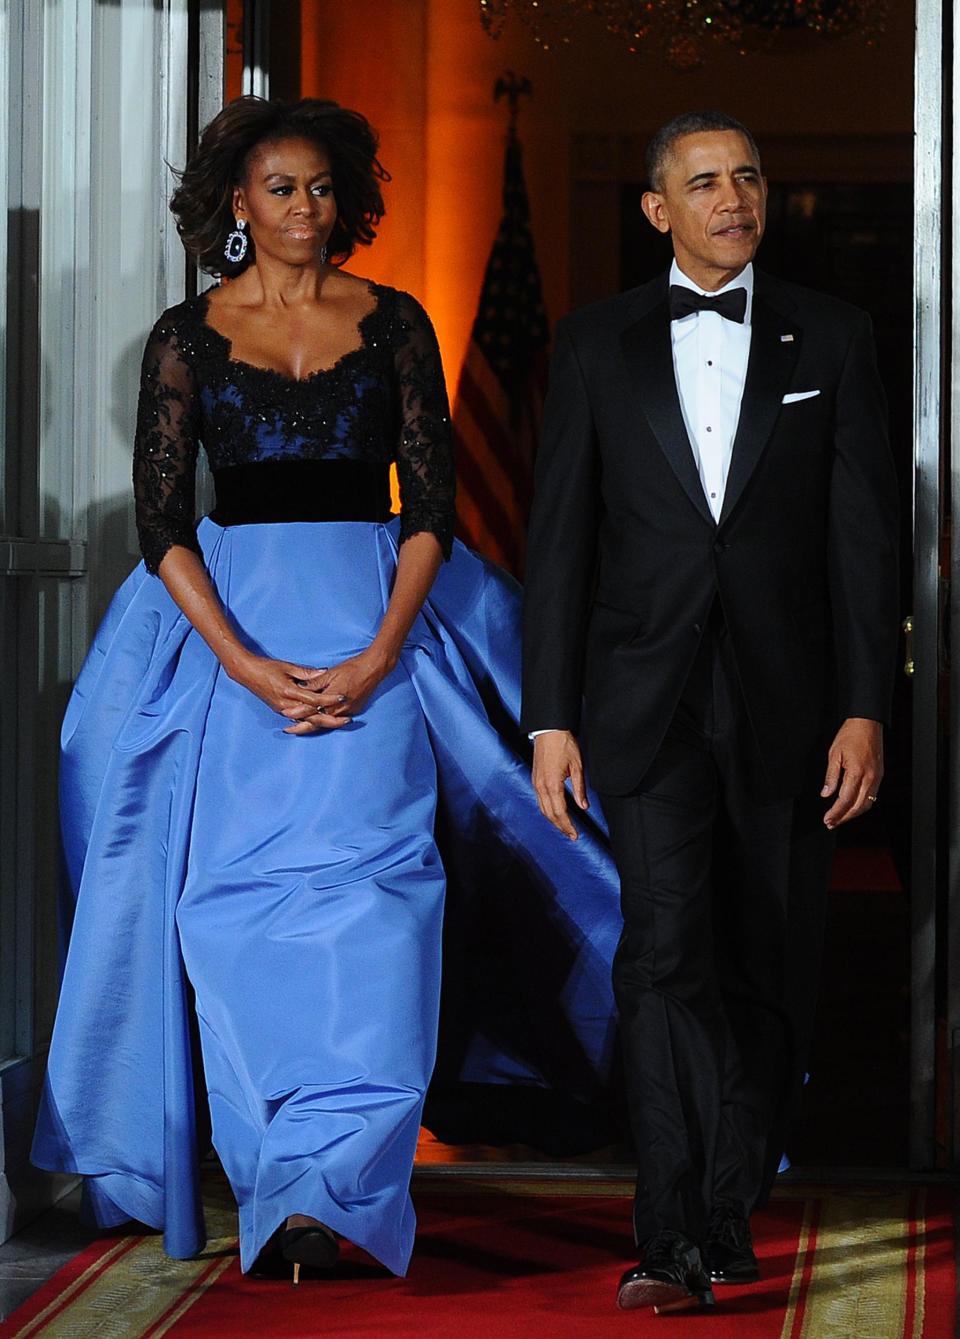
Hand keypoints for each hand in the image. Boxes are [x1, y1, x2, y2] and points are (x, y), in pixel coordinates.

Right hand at [226, 651, 349, 733]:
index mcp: (289, 692)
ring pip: (306, 721)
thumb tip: (323, 672)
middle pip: (313, 717)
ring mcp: (283, 709)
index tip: (343, 696)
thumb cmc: (267, 667)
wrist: (246, 673)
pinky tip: (321, 723)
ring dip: (323, 722)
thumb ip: (306, 673)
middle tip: (347, 719)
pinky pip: (298, 719)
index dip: (330, 699)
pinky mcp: (280, 710)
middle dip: (331, 720)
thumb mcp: (287, 667)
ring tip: (338, 722)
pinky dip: (310, 721)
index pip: (315, 700)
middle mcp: (287, 705)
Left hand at [284, 648, 393, 735]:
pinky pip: (336, 719)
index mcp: (331, 699)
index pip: (310, 709)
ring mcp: (347, 711)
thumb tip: (300, 688)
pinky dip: (325, 721)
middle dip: (301, 727)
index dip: (296, 712)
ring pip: (326, 722)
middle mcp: (339, 709)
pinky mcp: (353, 710)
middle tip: (288, 730)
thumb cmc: (352, 668)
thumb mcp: (330, 674)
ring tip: (299, 728)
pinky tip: (318, 721)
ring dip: (312, 725)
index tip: (285, 714)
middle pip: (316, 722)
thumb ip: (315, 683)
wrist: (373, 669)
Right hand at [532, 730, 588, 840]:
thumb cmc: (564, 745)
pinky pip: (540, 800)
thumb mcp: (577, 766)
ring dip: (553, 820)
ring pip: (543, 808)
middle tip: (572, 835)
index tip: (575, 835)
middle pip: (550, 814)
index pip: (560, 812)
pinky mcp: (535, 779)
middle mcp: (541, 786)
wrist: (548, 730)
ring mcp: (536, 783)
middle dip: (561, 827)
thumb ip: (580, 788)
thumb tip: (584, 806)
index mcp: (552, 785)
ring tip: (564, 827)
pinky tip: (554, 812)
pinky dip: (547, 810)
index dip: (568, 826)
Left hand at [821, 717, 883, 828]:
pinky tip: (852, 807)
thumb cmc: (850, 735)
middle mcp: (870, 777)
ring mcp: (877, 777)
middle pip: (858, 806)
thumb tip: (826, 794)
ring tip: (840, 818)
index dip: (836, 812)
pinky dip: (861, 805)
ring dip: (853, 814)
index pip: (845, 800)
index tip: (827, 819)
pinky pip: (872, 796)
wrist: (867, 723)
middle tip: (831, 823)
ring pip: (867, 804)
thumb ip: (831, 777)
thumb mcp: (834, 754)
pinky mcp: (880, 776)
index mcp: (857, 772)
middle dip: (844, 817)